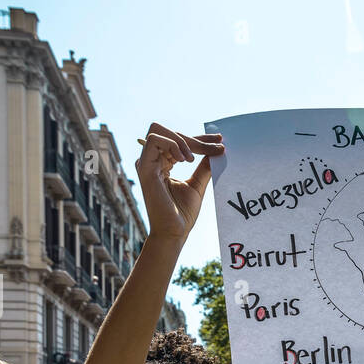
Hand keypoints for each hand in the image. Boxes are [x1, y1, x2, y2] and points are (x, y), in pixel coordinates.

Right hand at [135, 124, 223, 241]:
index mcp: (163, 163)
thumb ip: (204, 166)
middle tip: (214, 147)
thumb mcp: (198, 184)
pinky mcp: (145, 168)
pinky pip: (154, 140)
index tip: (219, 140)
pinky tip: (184, 160)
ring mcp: (146, 163)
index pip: (179, 141)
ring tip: (192, 159)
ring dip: (181, 140)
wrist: (175, 232)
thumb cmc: (183, 213)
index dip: (200, 138)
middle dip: (194, 138)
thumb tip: (217, 149)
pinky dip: (171, 144)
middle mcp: (152, 161)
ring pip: (158, 131)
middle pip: (169, 132)